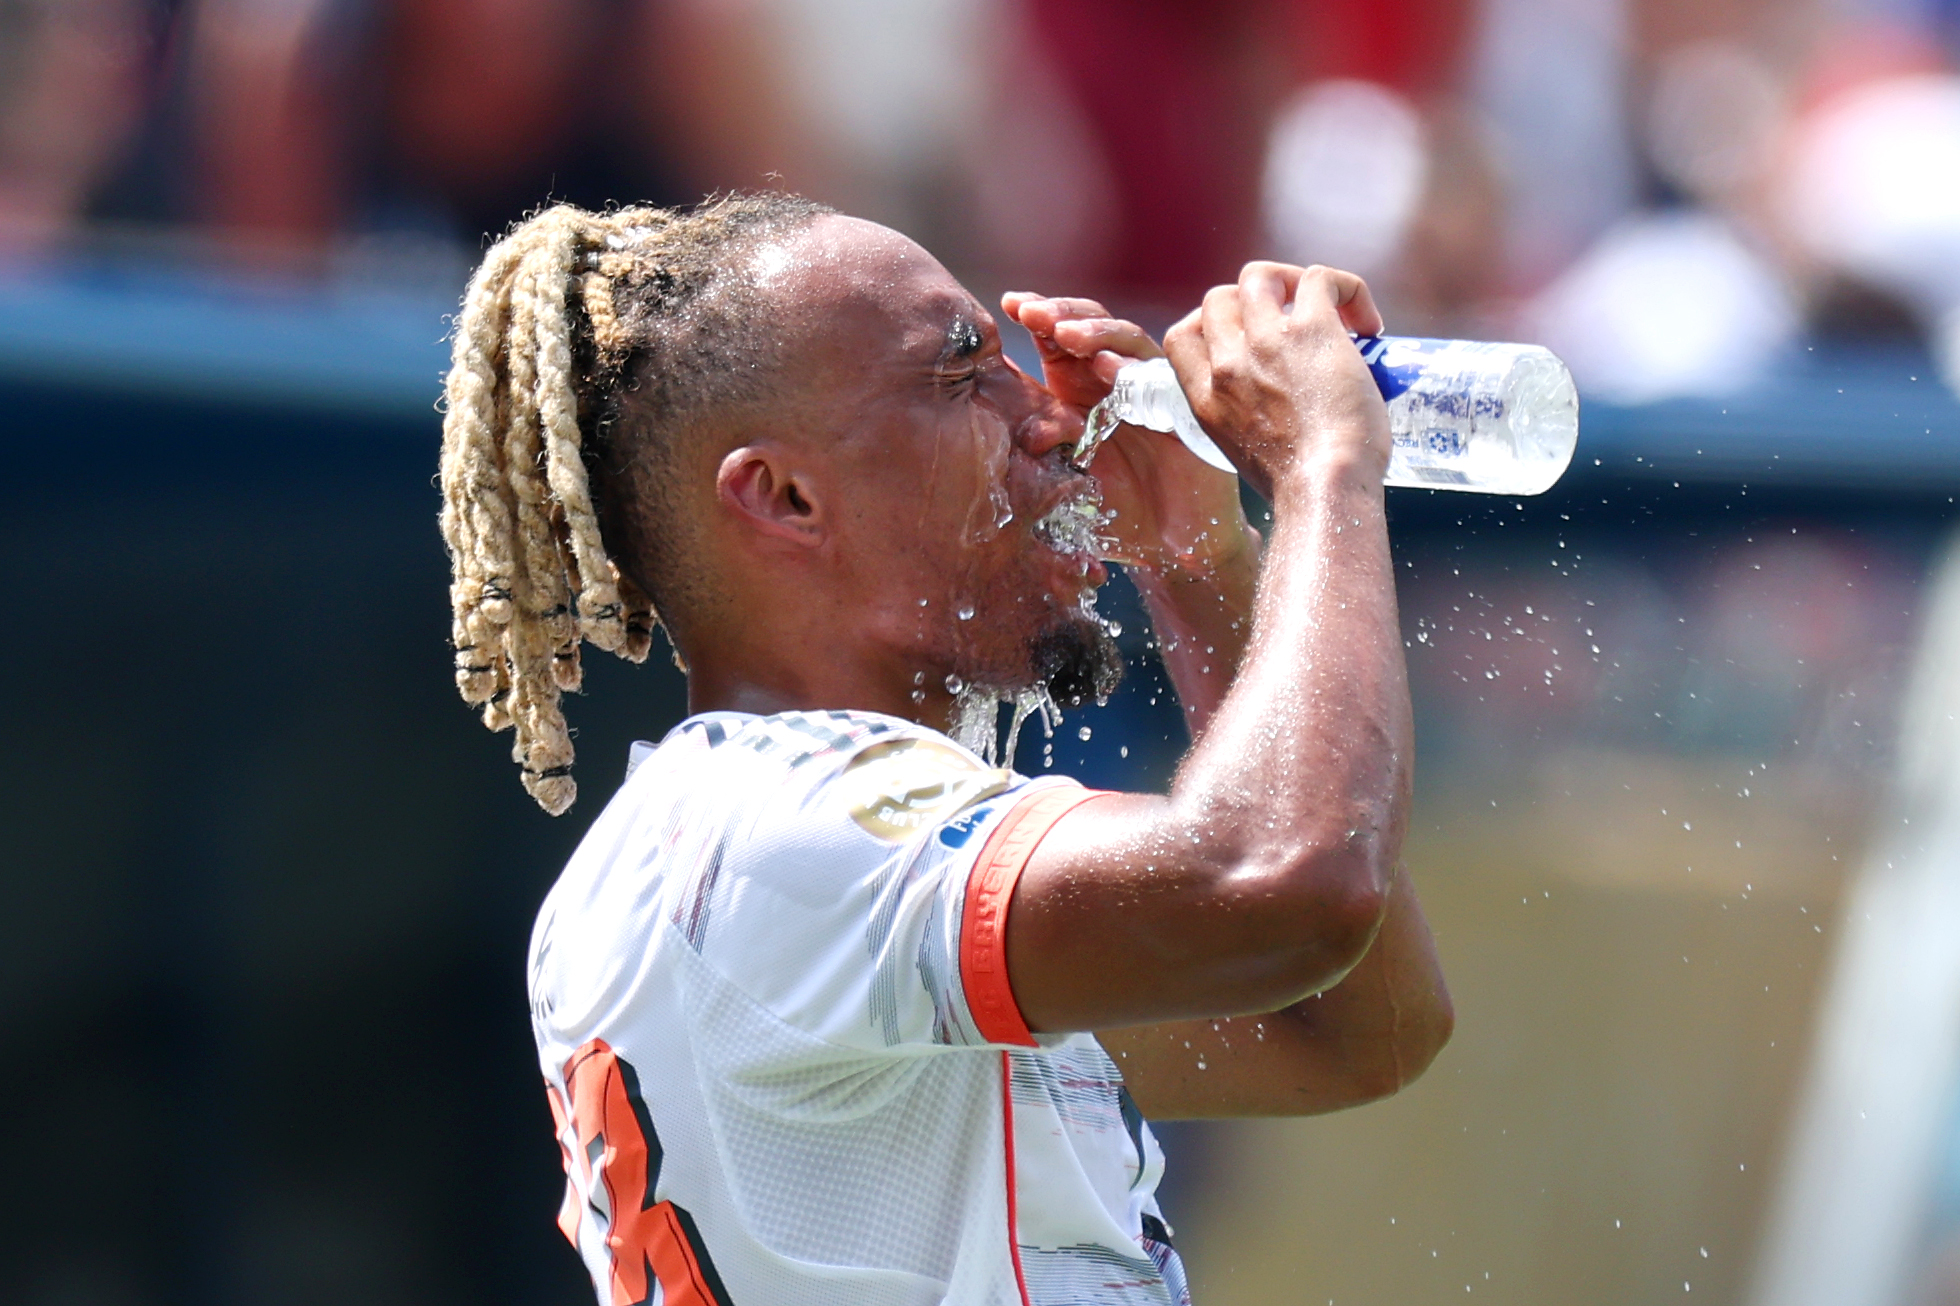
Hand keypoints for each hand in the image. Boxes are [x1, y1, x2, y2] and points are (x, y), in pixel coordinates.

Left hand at [1000, 292, 1254, 576]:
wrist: (1171, 548)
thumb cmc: (1115, 513)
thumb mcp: (1060, 472)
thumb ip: (1034, 435)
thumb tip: (988, 398)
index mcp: (1080, 386)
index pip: (1057, 336)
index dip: (1036, 313)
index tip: (1009, 304)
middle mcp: (1116, 378)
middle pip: (1091, 325)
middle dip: (1061, 314)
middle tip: (1033, 312)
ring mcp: (1152, 387)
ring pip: (1127, 340)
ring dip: (1096, 332)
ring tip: (1067, 334)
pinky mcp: (1183, 408)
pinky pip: (1163, 378)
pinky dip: (1136, 370)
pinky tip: (1110, 368)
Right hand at [1162, 262, 1389, 496]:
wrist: (1325, 489)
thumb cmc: (1299, 487)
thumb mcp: (1245, 453)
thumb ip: (1245, 420)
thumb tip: (1283, 408)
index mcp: (1206, 399)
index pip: (1181, 336)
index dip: (1208, 326)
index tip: (1240, 338)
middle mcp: (1228, 365)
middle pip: (1219, 298)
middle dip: (1253, 302)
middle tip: (1291, 324)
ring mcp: (1266, 342)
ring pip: (1260, 276)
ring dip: (1291, 282)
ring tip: (1327, 310)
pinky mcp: (1312, 329)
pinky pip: (1319, 277)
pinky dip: (1346, 288)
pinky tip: (1367, 323)